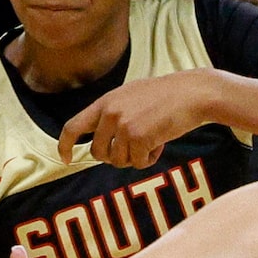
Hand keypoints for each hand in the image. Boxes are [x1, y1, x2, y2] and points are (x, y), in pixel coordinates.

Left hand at [58, 71, 215, 168]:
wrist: (192, 94)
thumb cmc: (167, 96)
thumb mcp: (132, 97)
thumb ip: (113, 115)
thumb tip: (103, 144)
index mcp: (105, 102)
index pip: (73, 126)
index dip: (65, 145)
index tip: (65, 158)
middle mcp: (110, 113)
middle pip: (97, 153)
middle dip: (114, 157)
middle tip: (134, 149)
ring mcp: (123, 126)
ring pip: (118, 161)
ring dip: (135, 158)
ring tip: (151, 140)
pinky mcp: (138, 138)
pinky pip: (137, 163)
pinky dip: (150, 159)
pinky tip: (160, 143)